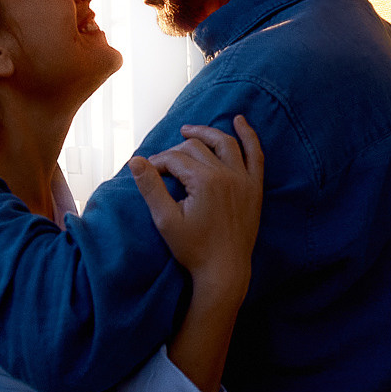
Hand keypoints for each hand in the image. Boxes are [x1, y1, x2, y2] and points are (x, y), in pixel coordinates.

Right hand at [128, 117, 264, 287]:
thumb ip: (151, 188)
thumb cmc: (193, 249)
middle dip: (175, 152)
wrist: (224, 271)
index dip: (157, 163)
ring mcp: (244, 180)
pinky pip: (255, 154)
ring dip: (205, 133)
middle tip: (162, 166)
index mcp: (205, 181)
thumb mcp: (165, 220)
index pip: (175, 159)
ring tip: (187, 131)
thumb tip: (135, 160)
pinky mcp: (255, 187)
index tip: (147, 172)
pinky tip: (239, 120)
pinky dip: (248, 135)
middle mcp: (227, 175)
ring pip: (224, 143)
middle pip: (196, 148)